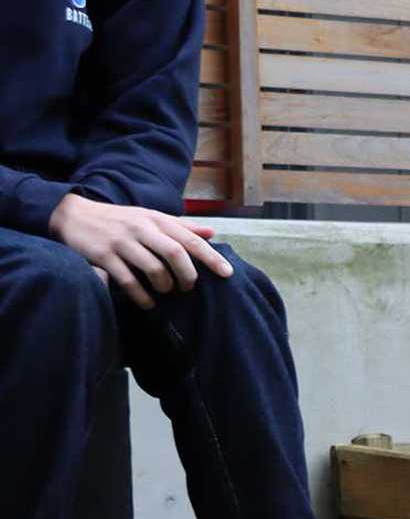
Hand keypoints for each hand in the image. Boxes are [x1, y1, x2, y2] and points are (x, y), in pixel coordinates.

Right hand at [48, 193, 230, 309]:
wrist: (72, 215)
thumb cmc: (119, 220)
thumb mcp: (150, 217)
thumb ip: (180, 226)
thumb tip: (212, 233)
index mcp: (156, 219)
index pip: (190, 239)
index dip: (211, 257)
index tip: (227, 273)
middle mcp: (141, 228)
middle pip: (176, 254)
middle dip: (188, 275)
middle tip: (188, 287)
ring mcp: (122, 242)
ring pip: (154, 269)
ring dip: (165, 286)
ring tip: (166, 291)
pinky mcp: (104, 256)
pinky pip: (129, 281)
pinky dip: (142, 296)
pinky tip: (148, 303)